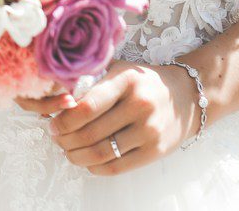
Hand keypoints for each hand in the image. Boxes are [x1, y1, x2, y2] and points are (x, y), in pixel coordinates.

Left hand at [12, 60, 201, 175]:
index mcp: (126, 80)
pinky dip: (95, 167)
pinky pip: (117, 167)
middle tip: (56, 138)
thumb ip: (91, 80)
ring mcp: (149, 130)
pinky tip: (87, 161)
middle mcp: (139, 105)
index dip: (64, 120)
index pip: (87, 106)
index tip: (52, 123)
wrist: (186, 97)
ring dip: (76, 156)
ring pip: (101, 153)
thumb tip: (55, 100)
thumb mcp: (120, 70)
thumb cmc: (143, 82)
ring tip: (67, 151)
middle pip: (90, 132)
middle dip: (65, 139)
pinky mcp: (155, 151)